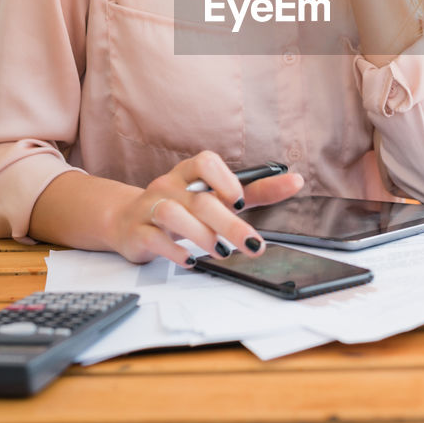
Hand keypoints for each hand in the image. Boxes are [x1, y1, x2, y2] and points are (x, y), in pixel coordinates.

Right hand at [106, 151, 303, 264]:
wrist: (127, 220)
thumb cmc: (182, 207)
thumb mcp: (217, 197)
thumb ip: (255, 191)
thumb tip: (296, 181)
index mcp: (189, 174)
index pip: (205, 162)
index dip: (225, 180)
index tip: (242, 202)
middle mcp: (169, 186)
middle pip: (199, 200)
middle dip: (229, 224)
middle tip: (253, 245)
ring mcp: (149, 208)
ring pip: (171, 213)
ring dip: (201, 235)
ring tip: (221, 252)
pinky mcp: (137, 232)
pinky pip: (152, 238)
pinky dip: (173, 251)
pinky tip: (190, 261)